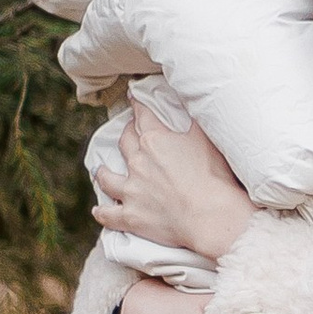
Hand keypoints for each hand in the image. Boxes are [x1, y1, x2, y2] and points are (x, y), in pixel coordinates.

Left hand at [97, 107, 253, 261]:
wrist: (209, 215)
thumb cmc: (214, 177)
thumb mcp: (206, 140)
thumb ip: (192, 122)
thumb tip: (188, 105)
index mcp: (155, 140)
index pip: (142, 115)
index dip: (137, 105)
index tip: (133, 97)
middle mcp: (138, 162)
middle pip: (125, 142)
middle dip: (127, 133)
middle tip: (130, 131)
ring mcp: (131, 190)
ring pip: (107, 177)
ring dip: (103, 172)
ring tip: (102, 169)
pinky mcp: (131, 216)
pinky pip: (109, 214)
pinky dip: (102, 212)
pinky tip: (98, 210)